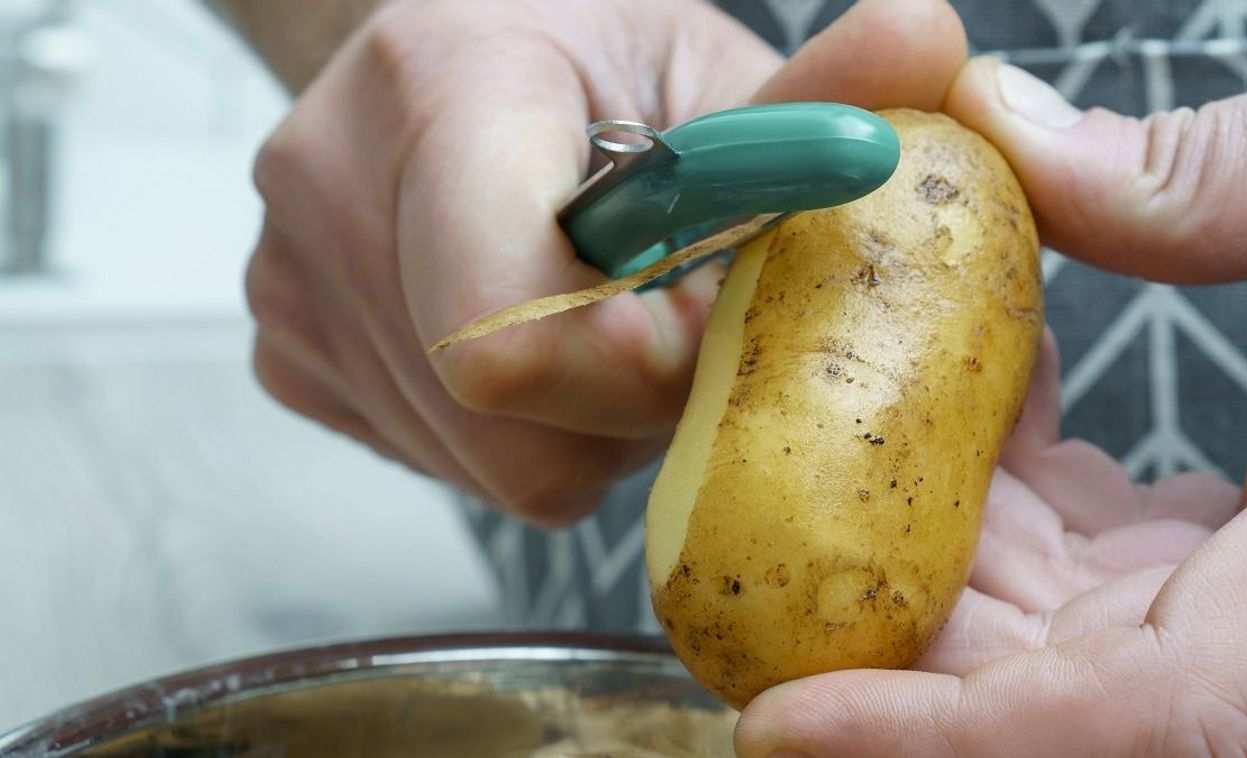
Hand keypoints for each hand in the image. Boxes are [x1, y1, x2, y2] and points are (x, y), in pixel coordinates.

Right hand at [244, 0, 965, 524]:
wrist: (455, 68)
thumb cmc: (590, 63)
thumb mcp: (707, 72)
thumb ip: (817, 92)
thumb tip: (928, 49)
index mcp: (437, 88)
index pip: (511, 325)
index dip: (639, 363)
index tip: (696, 318)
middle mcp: (330, 184)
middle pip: (512, 420)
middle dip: (627, 400)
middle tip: (663, 316)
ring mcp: (292, 281)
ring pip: (489, 460)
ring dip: (586, 421)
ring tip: (600, 316)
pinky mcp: (291, 353)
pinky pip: (448, 459)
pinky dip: (525, 428)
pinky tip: (539, 341)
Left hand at [734, 54, 1246, 754]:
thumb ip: (1245, 177)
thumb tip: (1013, 129)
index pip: (1133, 733)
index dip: (941, 745)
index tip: (779, 729)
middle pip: (1047, 702)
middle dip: (885, 646)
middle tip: (740, 557)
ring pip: (1050, 638)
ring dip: (921, 555)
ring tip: (808, 452)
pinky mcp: (1245, 565)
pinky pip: (1088, 571)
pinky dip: (999, 502)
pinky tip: (956, 400)